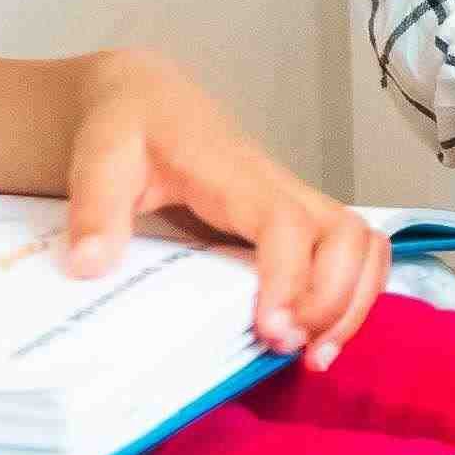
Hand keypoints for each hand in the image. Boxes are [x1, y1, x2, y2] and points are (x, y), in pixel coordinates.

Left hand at [60, 53, 386, 363]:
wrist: (146, 99)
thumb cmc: (127, 127)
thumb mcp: (98, 158)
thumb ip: (95, 207)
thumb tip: (90, 265)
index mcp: (233, 172)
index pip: (286, 222)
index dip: (289, 277)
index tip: (270, 329)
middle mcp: (280, 187)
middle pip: (348, 235)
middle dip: (334, 299)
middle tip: (288, 347)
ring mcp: (296, 204)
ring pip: (364, 246)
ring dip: (353, 305)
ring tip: (313, 354)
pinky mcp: (299, 223)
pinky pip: (354, 257)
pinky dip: (351, 300)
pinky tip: (316, 337)